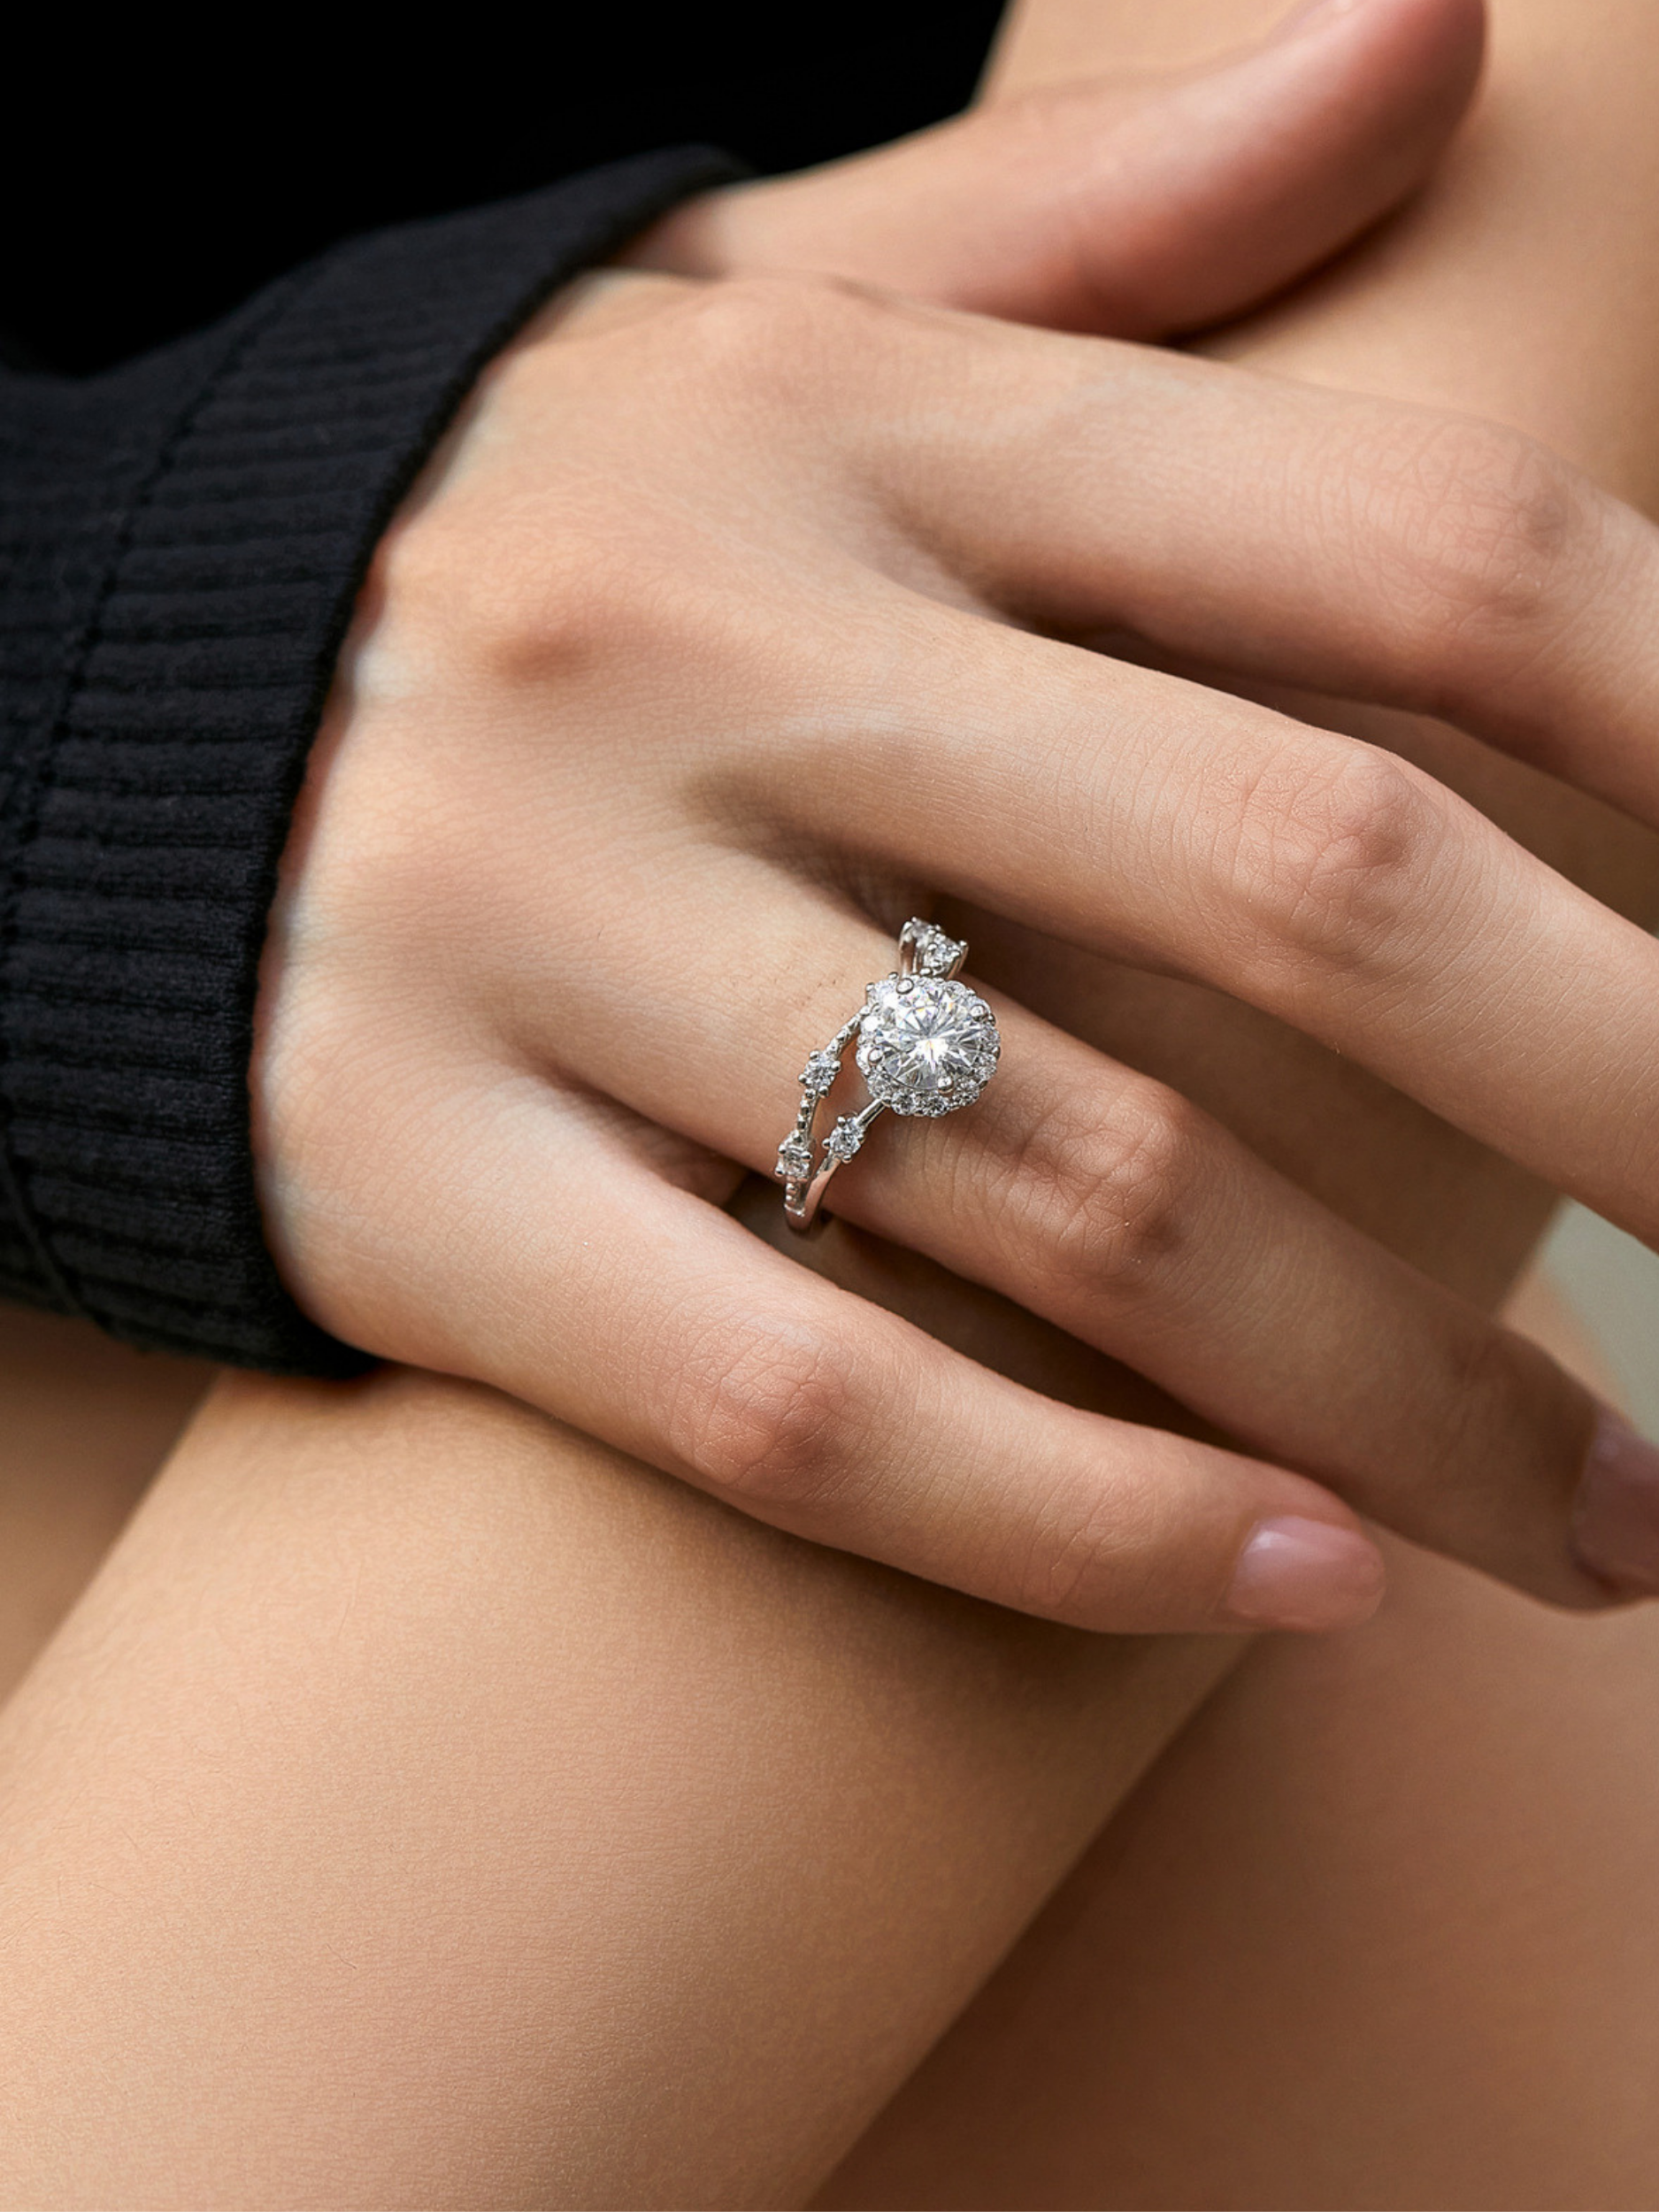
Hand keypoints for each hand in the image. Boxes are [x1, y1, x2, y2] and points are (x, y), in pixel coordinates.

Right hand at [256, 0, 1658, 1630]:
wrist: (84, 731)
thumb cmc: (531, 547)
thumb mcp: (772, 323)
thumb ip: (1099, 221)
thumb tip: (1422, 34)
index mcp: (848, 425)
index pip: (1396, 547)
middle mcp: (701, 650)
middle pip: (1297, 879)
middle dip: (1624, 1097)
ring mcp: (535, 927)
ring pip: (1079, 1193)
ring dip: (1408, 1391)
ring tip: (1597, 1528)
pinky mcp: (403, 1179)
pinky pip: (803, 1396)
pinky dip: (1087, 1525)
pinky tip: (1302, 1591)